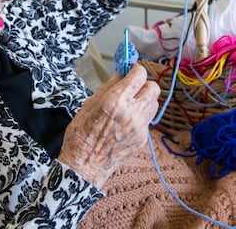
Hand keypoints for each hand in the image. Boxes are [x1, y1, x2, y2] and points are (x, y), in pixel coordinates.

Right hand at [58, 65, 159, 187]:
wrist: (84, 166)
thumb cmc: (81, 135)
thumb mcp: (89, 104)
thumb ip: (108, 87)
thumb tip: (120, 74)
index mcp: (116, 100)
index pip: (139, 75)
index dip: (135, 70)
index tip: (130, 70)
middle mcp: (132, 112)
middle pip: (153, 88)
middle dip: (144, 84)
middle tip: (133, 87)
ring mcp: (140, 127)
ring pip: (154, 103)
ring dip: (145, 99)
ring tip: (131, 103)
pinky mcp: (143, 139)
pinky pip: (148, 120)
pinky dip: (140, 116)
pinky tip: (126, 121)